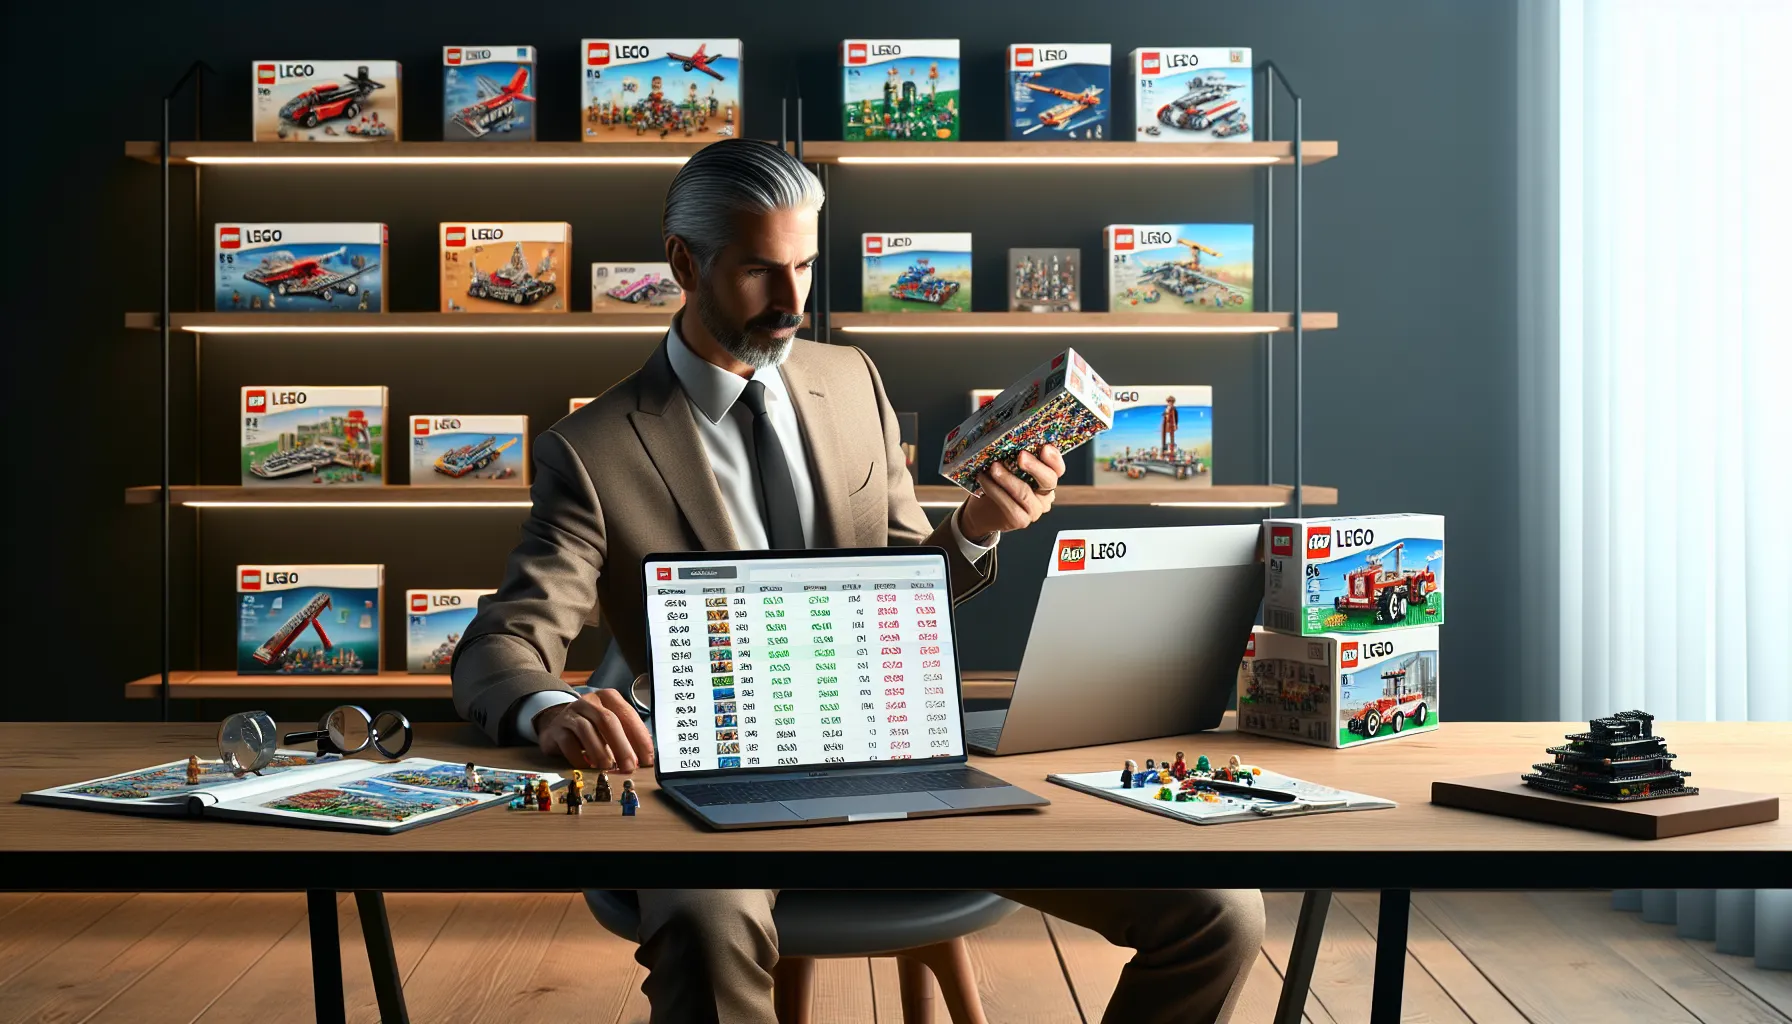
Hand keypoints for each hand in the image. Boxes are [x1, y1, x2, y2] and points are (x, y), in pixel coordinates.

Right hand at [532, 690, 654, 771]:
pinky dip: (580, 758)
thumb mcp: (611, 726)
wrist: (557, 724)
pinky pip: (568, 743)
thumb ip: (628, 737)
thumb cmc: (593, 727)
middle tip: (629, 767)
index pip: (627, 714)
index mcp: (608, 697)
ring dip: (600, 752)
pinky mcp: (556, 729)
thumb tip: (645, 758)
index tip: (647, 758)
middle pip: (608, 720)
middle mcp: (589, 701)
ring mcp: (570, 713)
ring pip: (586, 730)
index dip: (639, 737)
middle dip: (621, 746)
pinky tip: (588, 767)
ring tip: (608, 768)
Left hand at [959, 444, 1063, 539]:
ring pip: (1025, 493)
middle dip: (1035, 466)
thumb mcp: (1007, 466)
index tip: (1045, 447)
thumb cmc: (997, 482)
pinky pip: (1010, 506)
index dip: (1054, 458)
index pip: (1058, 469)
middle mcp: (1045, 495)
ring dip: (1008, 478)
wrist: (982, 511)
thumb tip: (1007, 434)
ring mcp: (1035, 510)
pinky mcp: (1021, 520)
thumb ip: (1013, 455)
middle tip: (1020, 456)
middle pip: (1049, 480)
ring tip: (993, 467)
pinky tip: (984, 480)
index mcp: (1046, 479)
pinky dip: (995, 491)